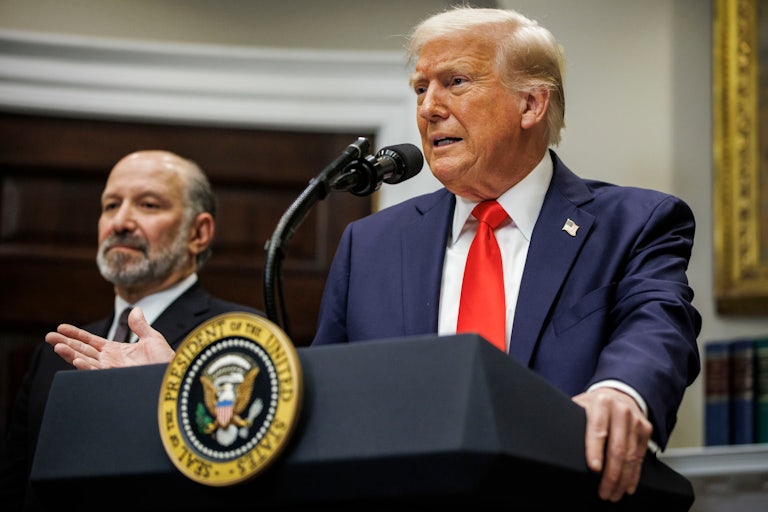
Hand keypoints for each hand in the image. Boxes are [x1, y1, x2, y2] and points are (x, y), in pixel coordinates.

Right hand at [44, 307, 174, 368]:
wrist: (174, 376)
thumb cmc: (166, 361)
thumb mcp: (153, 339)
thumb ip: (140, 326)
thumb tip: (135, 309)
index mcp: (116, 350)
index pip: (91, 341)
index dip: (76, 334)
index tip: (60, 328)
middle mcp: (110, 361)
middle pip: (83, 350)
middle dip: (66, 343)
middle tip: (48, 336)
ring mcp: (112, 370)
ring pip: (86, 361)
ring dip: (71, 354)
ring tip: (57, 346)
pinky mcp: (116, 378)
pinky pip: (98, 372)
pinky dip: (87, 366)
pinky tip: (78, 359)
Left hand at [572, 387, 651, 501]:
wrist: (617, 394)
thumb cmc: (593, 405)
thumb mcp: (579, 406)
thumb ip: (572, 420)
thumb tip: (555, 439)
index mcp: (601, 403)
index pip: (598, 430)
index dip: (595, 451)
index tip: (593, 468)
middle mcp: (621, 410)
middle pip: (617, 449)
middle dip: (610, 475)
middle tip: (604, 492)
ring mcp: (635, 420)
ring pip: (630, 456)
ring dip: (622, 479)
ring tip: (613, 493)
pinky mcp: (645, 430)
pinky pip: (640, 457)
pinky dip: (633, 474)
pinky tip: (627, 485)